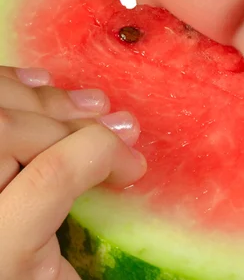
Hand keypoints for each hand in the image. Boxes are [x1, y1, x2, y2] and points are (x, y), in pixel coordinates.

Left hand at [0, 67, 146, 279]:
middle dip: (76, 122)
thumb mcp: (56, 278)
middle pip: (10, 130)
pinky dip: (12, 83)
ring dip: (48, 97)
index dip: (101, 155)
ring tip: (91, 104)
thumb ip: (82, 238)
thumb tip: (124, 166)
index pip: (49, 176)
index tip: (132, 166)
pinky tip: (42, 84)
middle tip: (120, 128)